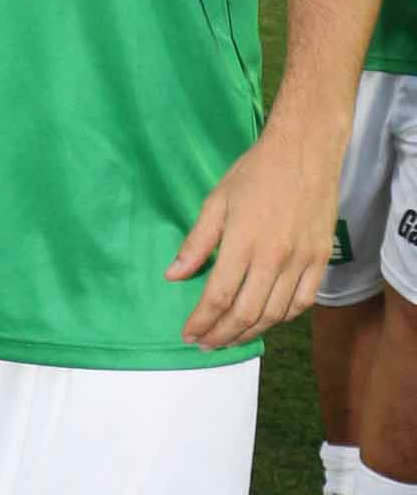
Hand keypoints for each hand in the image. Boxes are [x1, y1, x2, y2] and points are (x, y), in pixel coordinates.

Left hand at [166, 117, 341, 348]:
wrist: (305, 151)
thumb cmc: (255, 173)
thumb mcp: (216, 202)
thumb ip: (196, 243)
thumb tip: (172, 275)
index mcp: (243, 243)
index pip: (218, 297)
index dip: (201, 322)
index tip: (188, 334)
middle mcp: (274, 258)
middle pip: (245, 314)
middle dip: (221, 335)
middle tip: (205, 344)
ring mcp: (301, 261)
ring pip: (275, 314)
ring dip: (250, 333)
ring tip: (230, 338)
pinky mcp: (321, 259)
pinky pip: (303, 302)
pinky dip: (283, 318)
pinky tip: (266, 320)